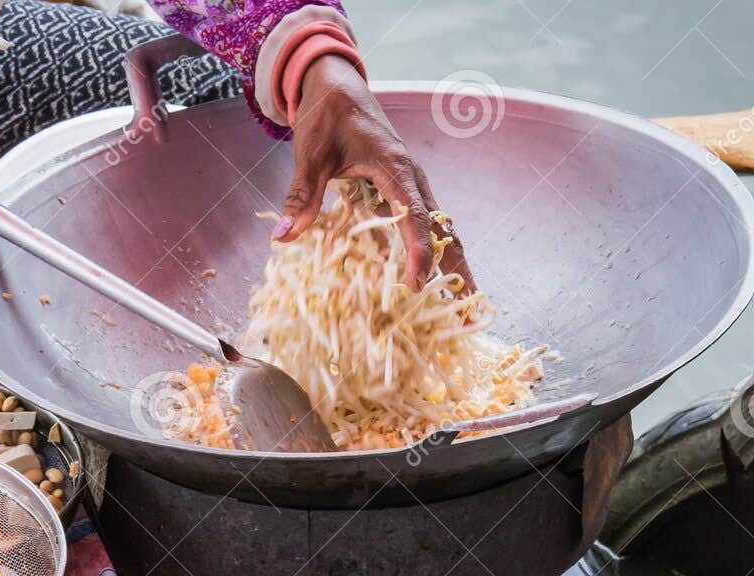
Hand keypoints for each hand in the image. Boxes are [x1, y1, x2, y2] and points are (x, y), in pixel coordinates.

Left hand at [275, 55, 474, 292]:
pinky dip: (435, 254)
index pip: (415, 215)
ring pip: (441, 230)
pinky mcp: (404, 192)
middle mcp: (412, 178)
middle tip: (470, 309)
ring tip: (466, 305)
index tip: (416, 283)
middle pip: (443, 228)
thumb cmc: (326, 116)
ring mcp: (412, 185)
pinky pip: (426, 227)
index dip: (417, 250)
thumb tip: (284, 236)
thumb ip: (302, 194)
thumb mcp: (310, 154)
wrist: (337, 88)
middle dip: (455, 268)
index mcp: (395, 167)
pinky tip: (435, 282)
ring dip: (452, 265)